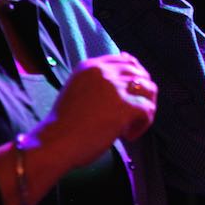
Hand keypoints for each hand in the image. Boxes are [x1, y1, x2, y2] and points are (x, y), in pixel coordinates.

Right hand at [33, 53, 157, 168]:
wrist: (54, 143)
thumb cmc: (64, 124)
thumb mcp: (79, 90)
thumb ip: (100, 83)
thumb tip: (129, 81)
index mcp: (91, 66)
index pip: (126, 61)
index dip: (137, 75)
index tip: (135, 91)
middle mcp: (104, 72)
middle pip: (141, 74)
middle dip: (143, 93)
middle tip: (135, 113)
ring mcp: (116, 88)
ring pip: (149, 90)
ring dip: (144, 108)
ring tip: (130, 125)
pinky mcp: (125, 106)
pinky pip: (148, 110)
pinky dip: (143, 124)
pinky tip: (128, 136)